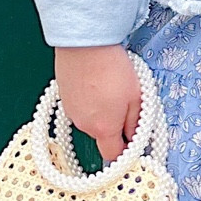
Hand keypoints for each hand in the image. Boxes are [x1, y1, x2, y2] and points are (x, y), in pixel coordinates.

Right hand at [53, 45, 141, 160]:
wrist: (85, 44)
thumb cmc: (112, 69)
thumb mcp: (136, 98)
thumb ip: (135, 123)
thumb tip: (134, 138)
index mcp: (103, 129)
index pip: (113, 156)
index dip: (125, 151)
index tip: (132, 140)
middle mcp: (83, 125)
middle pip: (101, 135)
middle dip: (114, 125)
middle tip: (125, 103)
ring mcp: (71, 111)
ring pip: (90, 120)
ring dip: (100, 111)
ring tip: (109, 88)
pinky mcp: (63, 97)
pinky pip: (79, 107)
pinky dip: (88, 101)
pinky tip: (95, 82)